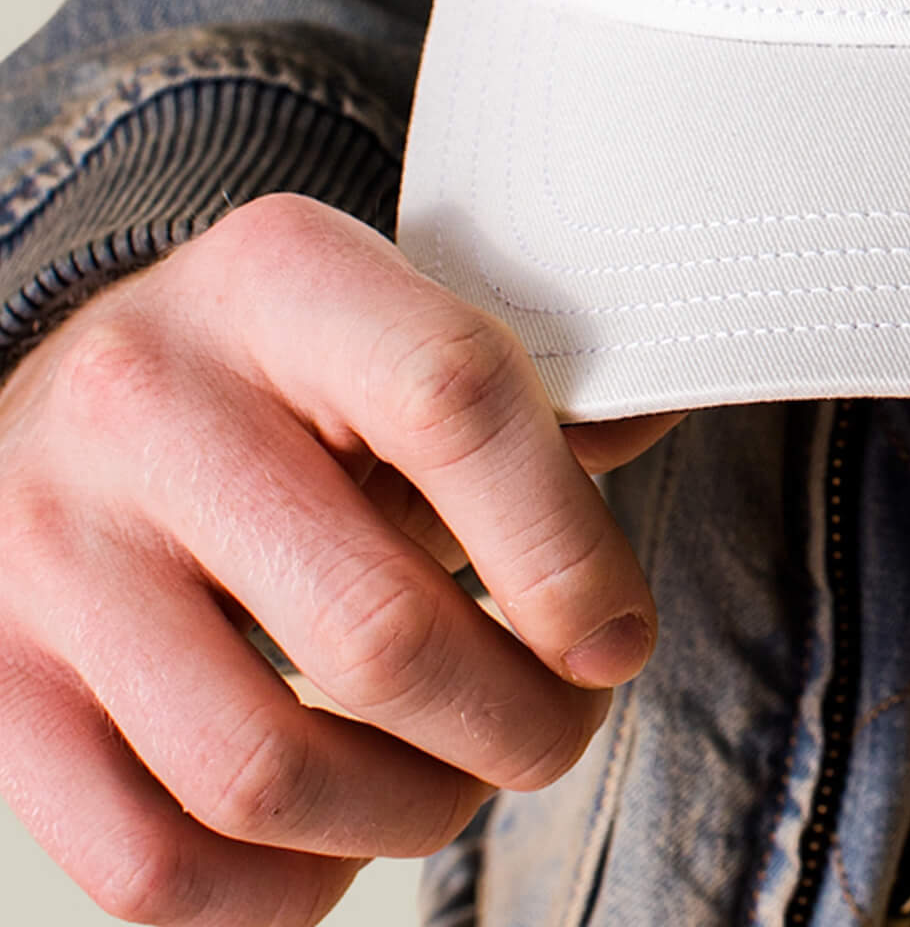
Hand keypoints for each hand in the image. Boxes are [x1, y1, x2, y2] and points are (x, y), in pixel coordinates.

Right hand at [0, 195, 679, 925]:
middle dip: (514, 721)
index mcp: (286, 274)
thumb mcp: (409, 322)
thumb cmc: (296, 367)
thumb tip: (624, 584)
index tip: (618, 637)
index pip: (458, 406)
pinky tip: (333, 842)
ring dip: (406, 815)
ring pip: (263, 770)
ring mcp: (53, 543)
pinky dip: (270, 895)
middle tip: (559, 726)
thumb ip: (544, 410)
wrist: (87, 384)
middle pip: (376, 627)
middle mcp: (149, 395)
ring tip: (458, 780)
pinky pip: (144, 862)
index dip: (566, 552)